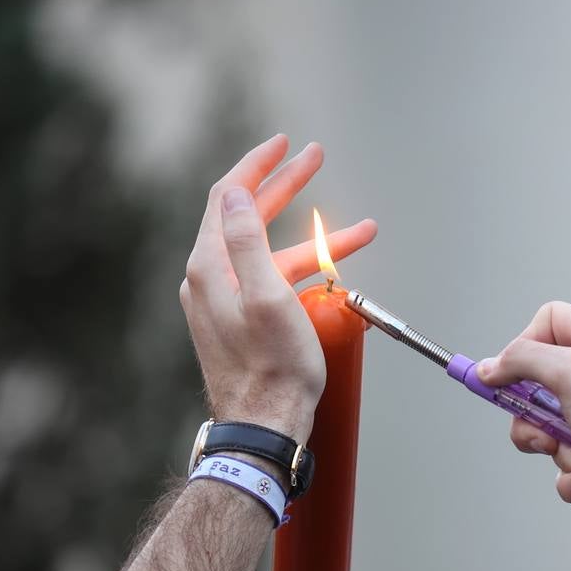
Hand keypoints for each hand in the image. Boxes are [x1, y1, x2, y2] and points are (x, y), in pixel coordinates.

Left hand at [179, 135, 377, 443]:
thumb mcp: (267, 297)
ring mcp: (223, 301)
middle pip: (248, 216)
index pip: (229, 196)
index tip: (286, 144)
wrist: (264, 427)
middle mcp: (210, 279)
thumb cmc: (274, 369)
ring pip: (268, 251)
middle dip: (286, 187)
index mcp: (211, 266)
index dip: (259, 164)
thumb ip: (248, 240)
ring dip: (312, 236)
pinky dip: (303, 265)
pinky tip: (332, 273)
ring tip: (360, 231)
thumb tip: (237, 191)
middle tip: (316, 160)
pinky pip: (272, 278)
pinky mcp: (240, 321)